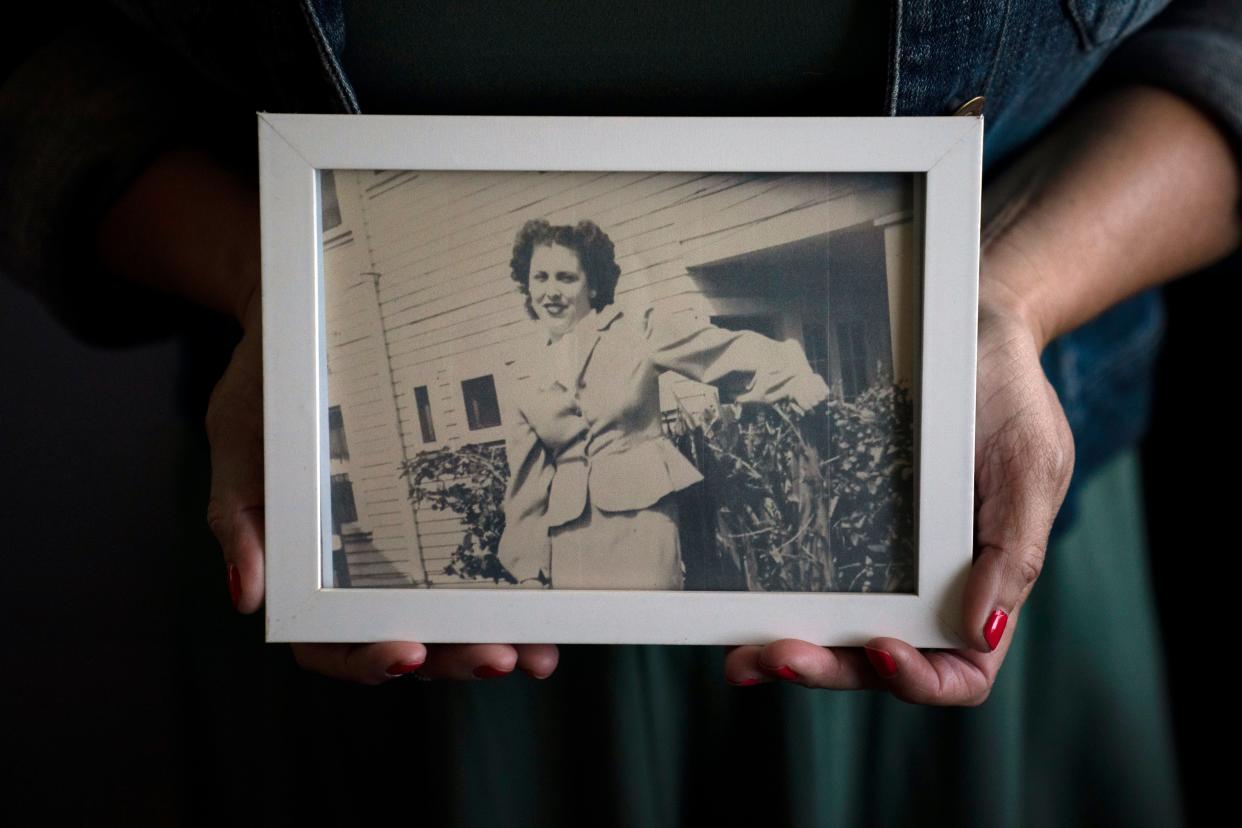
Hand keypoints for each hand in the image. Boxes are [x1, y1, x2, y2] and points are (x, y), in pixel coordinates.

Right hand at [204, 290, 559, 683]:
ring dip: (491, 641)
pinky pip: (475, 568)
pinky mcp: (441, 518)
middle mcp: (357, 573)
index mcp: (302, 570)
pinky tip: (545, 608)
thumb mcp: (239, 445)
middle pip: (404, 639)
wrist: (306, 325)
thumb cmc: (264, 389)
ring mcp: (403, 552)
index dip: (365, 658)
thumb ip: (241, 520)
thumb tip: (248, 597)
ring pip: (446, 619)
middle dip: (452, 657)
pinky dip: (508, 594)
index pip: (326, 641)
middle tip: (501, 656)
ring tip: (538, 654)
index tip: (406, 652)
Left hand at [723, 292, 1073, 703]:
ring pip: (835, 630)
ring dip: (789, 649)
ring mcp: (879, 559)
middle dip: (829, 668)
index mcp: (986, 586)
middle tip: (780, 656)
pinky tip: (732, 607)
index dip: (921, 680)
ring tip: (742, 655)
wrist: (965, 330)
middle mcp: (928, 586)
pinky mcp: (840, 521)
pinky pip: (807, 573)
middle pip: (878, 660)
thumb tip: (981, 632)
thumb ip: (1014, 551)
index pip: (961, 669)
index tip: (883, 647)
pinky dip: (772, 599)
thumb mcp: (1033, 467)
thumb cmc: (1014, 399)